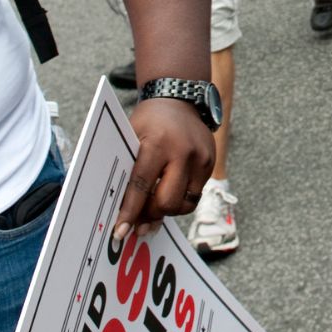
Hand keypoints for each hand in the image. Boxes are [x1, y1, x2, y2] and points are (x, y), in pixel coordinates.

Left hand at [114, 97, 216, 244]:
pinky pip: (194, 196)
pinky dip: (179, 200)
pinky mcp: (211, 164)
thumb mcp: (132, 137)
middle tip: (138, 221)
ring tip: (154, 204)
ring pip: (183, 204)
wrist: (179, 99)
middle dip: (150, 214)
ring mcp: (201, 159)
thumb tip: (125, 212)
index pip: (141, 185)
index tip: (120, 232)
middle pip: (166, 201)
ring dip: (166, 209)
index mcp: (158, 143)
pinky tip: (169, 192)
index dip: (130, 212)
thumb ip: (129, 170)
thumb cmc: (149, 121)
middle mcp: (183, 152)